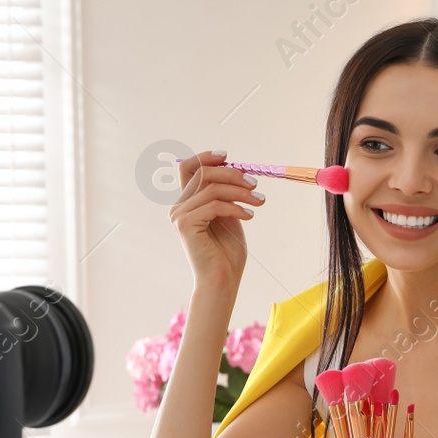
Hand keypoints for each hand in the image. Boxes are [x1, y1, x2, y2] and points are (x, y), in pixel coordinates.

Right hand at [171, 150, 265, 292]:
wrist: (222, 280)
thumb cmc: (227, 252)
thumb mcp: (229, 215)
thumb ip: (225, 194)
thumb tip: (235, 169)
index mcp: (187, 202)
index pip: (188, 168)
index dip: (206, 158)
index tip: (228, 157)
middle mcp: (178, 206)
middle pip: (202, 173)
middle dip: (232, 175)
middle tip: (255, 184)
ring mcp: (179, 215)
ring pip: (211, 188)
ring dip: (240, 192)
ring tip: (259, 201)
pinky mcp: (185, 224)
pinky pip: (214, 204)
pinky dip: (235, 207)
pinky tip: (250, 216)